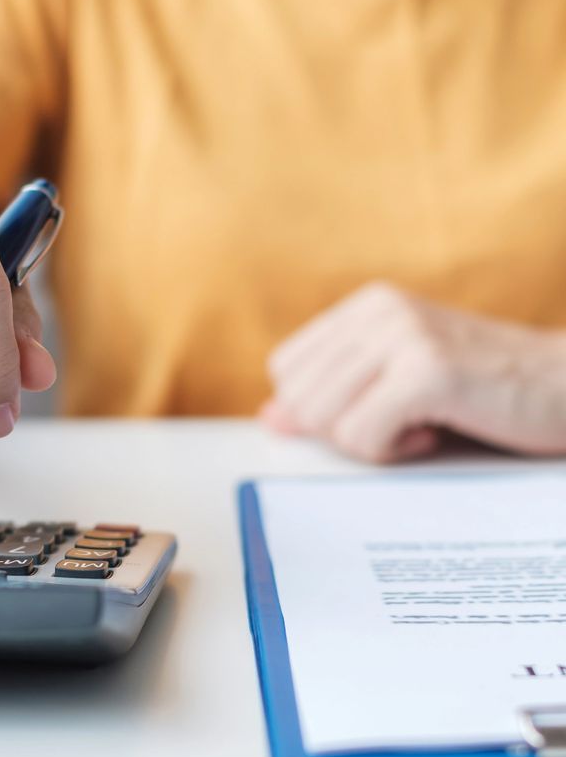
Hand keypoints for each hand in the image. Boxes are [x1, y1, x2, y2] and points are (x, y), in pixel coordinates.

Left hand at [261, 282, 565, 462]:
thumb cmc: (485, 392)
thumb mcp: (398, 383)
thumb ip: (332, 395)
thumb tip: (270, 419)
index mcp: (367, 305)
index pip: (286, 368)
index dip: (318, 408)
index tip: (373, 410)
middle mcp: (379, 310)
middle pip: (299, 397)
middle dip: (342, 429)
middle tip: (401, 422)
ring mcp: (404, 335)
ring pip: (324, 418)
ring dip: (369, 442)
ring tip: (419, 424)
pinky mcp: (428, 371)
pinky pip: (360, 435)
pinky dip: (391, 451)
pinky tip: (432, 433)